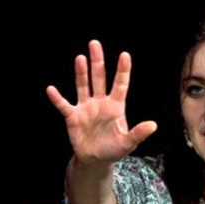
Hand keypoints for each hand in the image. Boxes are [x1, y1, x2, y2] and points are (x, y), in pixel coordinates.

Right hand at [47, 40, 156, 164]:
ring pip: (83, 85)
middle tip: (95, 44)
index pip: (120, 84)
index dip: (122, 70)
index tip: (124, 55)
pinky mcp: (73, 117)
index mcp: (116, 106)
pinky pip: (64, 105)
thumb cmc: (114, 149)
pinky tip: (51, 89)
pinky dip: (57, 98)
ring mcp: (86, 107)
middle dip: (97, 61)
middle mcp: (100, 102)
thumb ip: (138, 133)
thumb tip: (153, 125)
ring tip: (80, 58)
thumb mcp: (128, 143)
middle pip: (99, 78)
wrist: (95, 160)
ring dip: (81, 73)